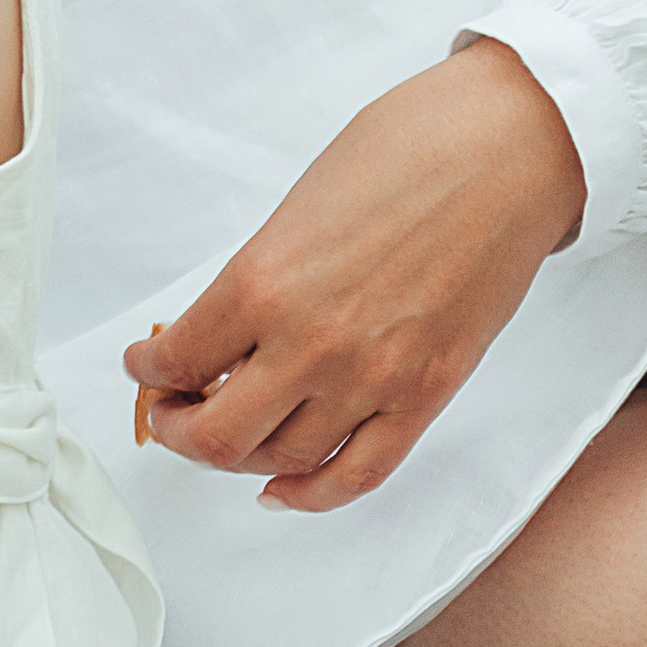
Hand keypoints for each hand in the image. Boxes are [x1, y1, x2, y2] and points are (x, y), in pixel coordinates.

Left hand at [127, 39, 585, 508]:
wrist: (501, 153)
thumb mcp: (294, 212)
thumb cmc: (403, 155)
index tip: (145, 365)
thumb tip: (222, 333)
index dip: (148, 371)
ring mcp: (372, 378)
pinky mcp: (426, 395)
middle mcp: (310, 342)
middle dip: (178, 430)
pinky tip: (282, 486)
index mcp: (261, 281)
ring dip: (240, 457)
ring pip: (280, 460)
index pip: (176, 360)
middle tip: (172, 411)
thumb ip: (256, 281)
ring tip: (228, 435)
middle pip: (215, 435)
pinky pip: (358, 473)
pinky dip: (311, 493)